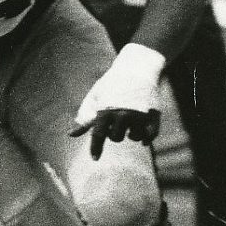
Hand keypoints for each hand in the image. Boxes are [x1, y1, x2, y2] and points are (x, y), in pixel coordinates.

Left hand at [70, 43, 165, 159]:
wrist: (139, 66)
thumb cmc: (114, 83)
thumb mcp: (97, 96)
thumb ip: (85, 116)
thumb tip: (71, 135)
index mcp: (106, 110)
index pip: (99, 135)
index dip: (96, 148)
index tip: (95, 158)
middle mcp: (123, 114)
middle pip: (116, 138)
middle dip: (115, 133)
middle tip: (118, 122)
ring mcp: (139, 116)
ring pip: (134, 138)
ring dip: (131, 134)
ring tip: (132, 122)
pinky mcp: (154, 115)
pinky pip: (150, 137)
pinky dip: (146, 139)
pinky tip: (143, 137)